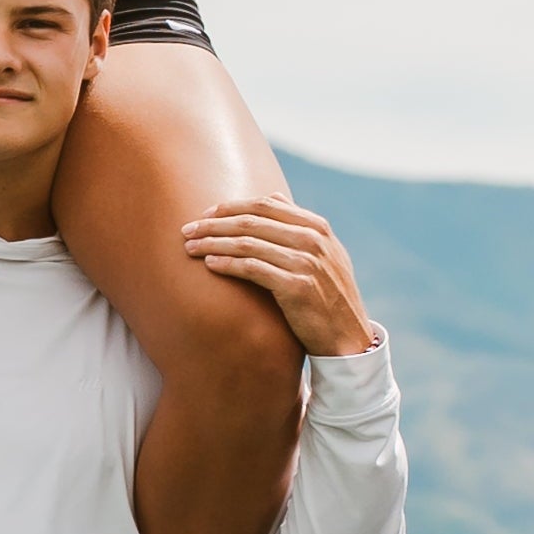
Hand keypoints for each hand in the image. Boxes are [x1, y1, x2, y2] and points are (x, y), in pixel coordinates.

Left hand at [182, 196, 376, 354]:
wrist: (347, 336)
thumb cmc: (328, 295)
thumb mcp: (325, 253)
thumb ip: (299, 225)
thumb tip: (273, 197)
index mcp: (317, 226)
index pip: (265, 205)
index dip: (231, 206)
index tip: (205, 213)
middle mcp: (313, 239)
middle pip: (251, 221)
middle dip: (213, 224)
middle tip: (186, 230)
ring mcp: (306, 262)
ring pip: (247, 243)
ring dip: (213, 243)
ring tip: (190, 247)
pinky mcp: (296, 286)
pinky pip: (252, 268)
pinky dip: (228, 264)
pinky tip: (209, 264)